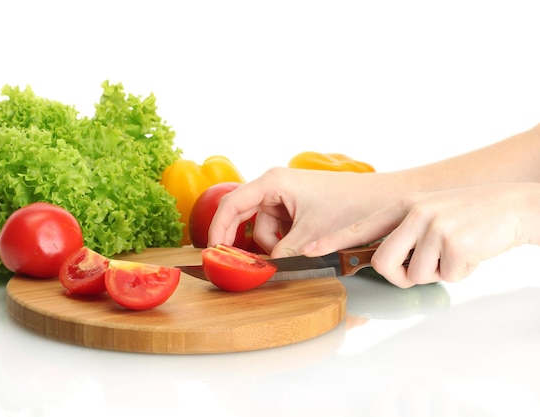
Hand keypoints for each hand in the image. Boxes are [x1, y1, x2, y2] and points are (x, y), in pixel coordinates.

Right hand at [208, 167, 384, 256]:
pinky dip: (286, 242)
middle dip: (247, 243)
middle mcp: (276, 186)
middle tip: (241, 265)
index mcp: (273, 182)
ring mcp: (287, 197)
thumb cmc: (352, 207)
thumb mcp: (311, 236)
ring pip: (264, 229)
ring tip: (300, 250)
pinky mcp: (298, 208)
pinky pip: (280, 229)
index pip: (231, 204)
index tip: (212, 253)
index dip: (217, 230)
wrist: (387, 200)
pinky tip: (303, 247)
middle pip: (244, 218)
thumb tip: (260, 273)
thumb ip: (281, 255)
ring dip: (275, 246)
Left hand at [302, 183, 539, 286]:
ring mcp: (433, 225)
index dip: (332, 241)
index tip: (308, 251)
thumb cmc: (469, 216)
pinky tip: (470, 253)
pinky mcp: (454, 241)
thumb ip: (404, 234)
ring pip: (413, 275)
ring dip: (435, 274)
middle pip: (382, 263)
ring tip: (453, 253)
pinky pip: (444, 277)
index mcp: (402, 206)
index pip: (359, 228)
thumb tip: (382, 263)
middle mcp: (413, 212)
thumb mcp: (429, 215)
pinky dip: (458, 274)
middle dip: (398, 276)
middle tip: (423, 268)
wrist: (513, 206)